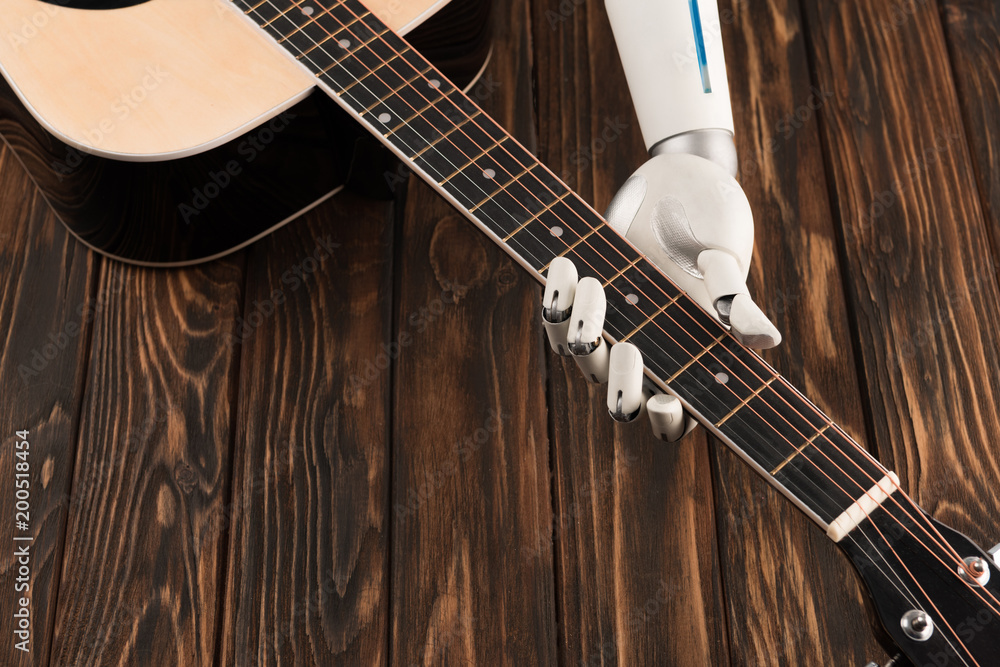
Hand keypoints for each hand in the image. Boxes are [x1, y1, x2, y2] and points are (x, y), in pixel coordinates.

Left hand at [542, 153, 779, 441]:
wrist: (676, 180)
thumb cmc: (711, 223)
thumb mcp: (724, 260)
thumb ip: (736, 301)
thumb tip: (767, 341)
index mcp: (687, 360)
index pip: (675, 416)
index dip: (667, 420)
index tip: (665, 401)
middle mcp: (645, 355)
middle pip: (622, 400)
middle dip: (621, 384)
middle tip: (628, 347)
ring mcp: (609, 331)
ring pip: (582, 359)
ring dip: (582, 330)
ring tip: (594, 284)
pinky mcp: (579, 304)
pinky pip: (557, 322)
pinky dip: (557, 301)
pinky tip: (565, 268)